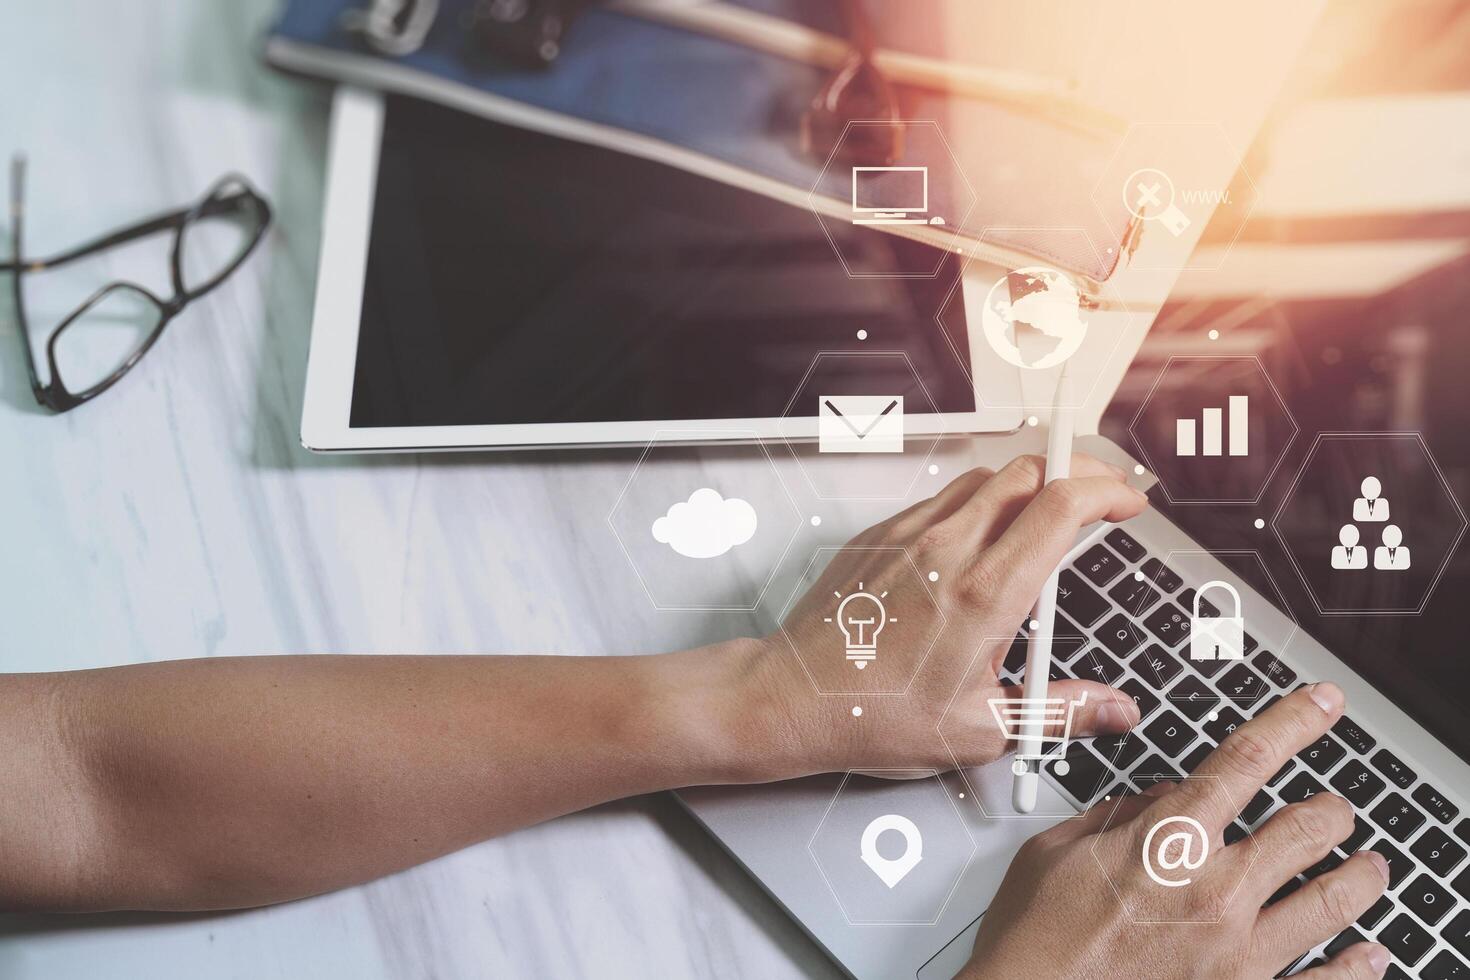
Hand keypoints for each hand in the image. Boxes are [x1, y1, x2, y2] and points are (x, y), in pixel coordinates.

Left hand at [738, 453, 1149, 778]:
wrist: (792, 699)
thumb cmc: (875, 717)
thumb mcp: (983, 729)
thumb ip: (1060, 711)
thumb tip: (1115, 710)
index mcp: (985, 595)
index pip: (1061, 506)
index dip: (1106, 492)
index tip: (1127, 503)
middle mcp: (949, 551)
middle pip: (1029, 472)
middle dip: (1077, 472)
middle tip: (1099, 496)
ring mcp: (909, 536)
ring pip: (984, 479)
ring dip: (1025, 485)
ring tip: (1045, 515)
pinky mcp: (879, 536)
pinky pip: (939, 500)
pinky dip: (975, 505)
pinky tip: (981, 540)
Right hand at [961, 684, 1391, 978]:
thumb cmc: (1034, 940)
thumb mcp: (1054, 852)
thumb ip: (1113, 815)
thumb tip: (1153, 799)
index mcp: (1166, 842)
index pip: (1247, 758)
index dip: (1294, 721)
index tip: (1322, 703)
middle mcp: (1214, 891)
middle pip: (1308, 829)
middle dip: (1333, 810)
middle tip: (1338, 808)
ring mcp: (1238, 952)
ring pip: (1334, 901)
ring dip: (1361, 876)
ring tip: (1370, 867)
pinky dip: (1359, 965)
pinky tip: (1371, 954)